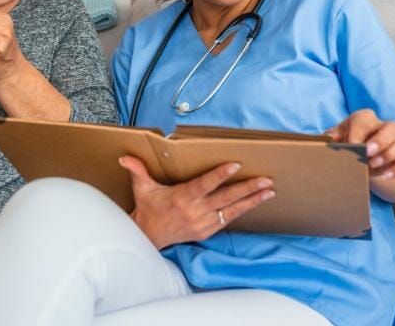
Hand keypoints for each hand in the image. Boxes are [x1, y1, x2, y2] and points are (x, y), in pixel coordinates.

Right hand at [119, 155, 274, 249]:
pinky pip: (229, 218)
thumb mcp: (142, 188)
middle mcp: (196, 211)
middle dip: (247, 189)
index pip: (206, 184)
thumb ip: (137, 170)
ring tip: (269, 191)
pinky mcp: (208, 230)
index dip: (221, 175)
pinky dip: (243, 209)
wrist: (150, 236)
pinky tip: (256, 201)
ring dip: (252, 200)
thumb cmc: (149, 208)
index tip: (236, 165)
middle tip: (265, 180)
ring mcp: (204, 222)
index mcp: (183, 197)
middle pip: (226, 198)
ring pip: (232, 210)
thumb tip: (125, 158)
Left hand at [324, 108, 394, 180]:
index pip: (364, 120)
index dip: (358, 133)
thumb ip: (331, 137)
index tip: (352, 146)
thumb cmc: (345, 142)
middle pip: (392, 126)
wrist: (358, 154)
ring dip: (389, 155)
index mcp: (363, 119)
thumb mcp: (336, 138)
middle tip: (368, 154)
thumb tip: (329, 138)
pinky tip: (385, 176)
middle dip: (382, 141)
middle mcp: (382, 126)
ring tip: (373, 166)